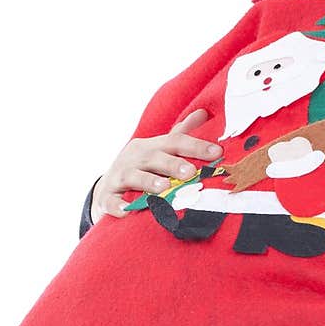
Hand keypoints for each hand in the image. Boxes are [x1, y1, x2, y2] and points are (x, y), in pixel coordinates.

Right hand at [90, 110, 222, 222]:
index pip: (175, 141)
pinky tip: (126, 212)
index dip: (196, 146)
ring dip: (148, 182)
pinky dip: (116, 206)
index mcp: (151, 146)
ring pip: (133, 176)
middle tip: (191, 172)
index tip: (217, 152)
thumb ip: (180, 134)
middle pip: (154, 158)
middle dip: (172, 164)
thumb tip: (202, 113)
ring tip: (163, 188)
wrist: (107, 188)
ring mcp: (119, 176)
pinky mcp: (107, 196)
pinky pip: (110, 201)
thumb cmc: (141, 168)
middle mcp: (135, 158)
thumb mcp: (158, 149)